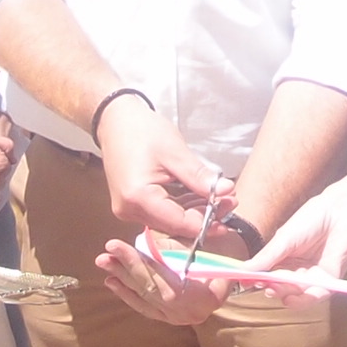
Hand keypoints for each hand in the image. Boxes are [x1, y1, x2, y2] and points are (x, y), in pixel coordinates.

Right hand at [94, 96, 225, 245]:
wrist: (115, 121)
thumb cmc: (142, 131)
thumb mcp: (175, 152)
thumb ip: (199, 176)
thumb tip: (227, 192)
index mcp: (138, 198)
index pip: (178, 222)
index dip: (206, 221)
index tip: (230, 210)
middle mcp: (129, 211)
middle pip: (174, 225)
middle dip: (203, 216)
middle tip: (230, 201)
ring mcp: (128, 210)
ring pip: (169, 221)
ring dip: (194, 212)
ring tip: (220, 197)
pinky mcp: (131, 205)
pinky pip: (161, 213)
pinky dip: (181, 207)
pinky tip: (200, 197)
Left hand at [97, 227, 233, 326]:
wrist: (240, 265)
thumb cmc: (225, 250)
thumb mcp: (204, 245)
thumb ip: (176, 250)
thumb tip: (145, 244)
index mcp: (201, 296)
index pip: (159, 279)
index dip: (136, 262)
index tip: (115, 245)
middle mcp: (188, 313)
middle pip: (149, 289)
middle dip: (125, 269)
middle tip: (105, 254)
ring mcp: (179, 318)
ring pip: (145, 298)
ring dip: (122, 279)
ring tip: (104, 263)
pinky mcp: (171, 318)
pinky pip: (146, 307)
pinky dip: (128, 294)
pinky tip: (112, 282)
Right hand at [249, 169, 346, 292]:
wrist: (340, 211)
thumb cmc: (312, 219)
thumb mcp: (283, 239)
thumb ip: (266, 257)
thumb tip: (243, 271)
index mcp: (284, 259)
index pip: (267, 275)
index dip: (257, 279)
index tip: (244, 281)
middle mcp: (297, 270)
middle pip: (281, 287)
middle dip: (271, 288)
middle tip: (263, 284)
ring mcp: (312, 276)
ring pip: (296, 294)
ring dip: (284, 295)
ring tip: (274, 290)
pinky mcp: (329, 280)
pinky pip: (315, 295)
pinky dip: (303, 300)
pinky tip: (291, 298)